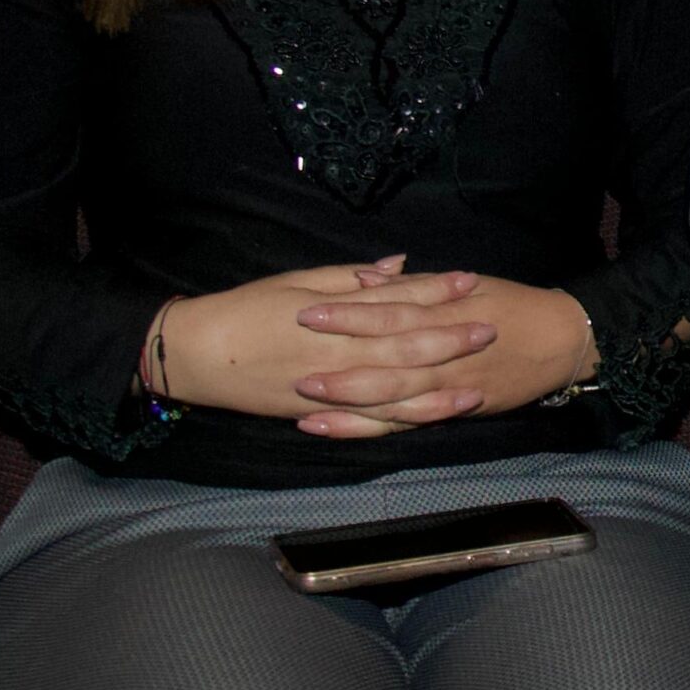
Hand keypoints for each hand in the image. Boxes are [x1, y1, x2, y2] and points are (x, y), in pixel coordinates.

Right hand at [156, 259, 496, 427]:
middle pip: (407, 346)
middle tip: (492, 328)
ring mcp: (332, 388)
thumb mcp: (298, 280)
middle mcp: (340, 353)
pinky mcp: (321, 414)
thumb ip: (353, 278)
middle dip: (452, 338)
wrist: (196, 353)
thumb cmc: (247, 309)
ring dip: (440, 391)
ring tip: (477, 386)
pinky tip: (433, 421)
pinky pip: (369, 423)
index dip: (436, 290)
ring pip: (396, 393)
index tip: (471, 280)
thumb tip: (399, 266)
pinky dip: (403, 423)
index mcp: (336, 315)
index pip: (396, 300)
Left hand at [287, 274, 596, 436]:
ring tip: (305, 409)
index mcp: (444, 316)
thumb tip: (368, 278)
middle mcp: (445, 356)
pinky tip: (336, 429)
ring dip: (349, 407)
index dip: (348, 315)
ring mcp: (449, 387)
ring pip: (394, 402)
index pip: (390, 314)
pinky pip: (407, 423)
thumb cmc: (513, 305)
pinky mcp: (455, 410)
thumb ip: (416, 286)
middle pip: (386, 364)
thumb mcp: (468, 286)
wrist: (563, 341)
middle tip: (295, 371)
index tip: (307, 311)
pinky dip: (371, 428)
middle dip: (340, 370)